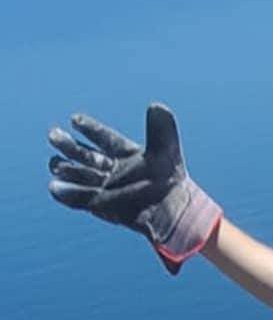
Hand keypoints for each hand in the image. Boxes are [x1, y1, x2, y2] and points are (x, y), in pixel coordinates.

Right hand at [47, 103, 220, 273]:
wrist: (172, 213)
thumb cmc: (171, 182)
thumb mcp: (166, 152)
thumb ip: (161, 130)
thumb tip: (157, 106)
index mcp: (127, 154)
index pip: (105, 138)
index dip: (89, 128)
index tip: (74, 119)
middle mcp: (115, 170)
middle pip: (85, 155)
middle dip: (68, 146)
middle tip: (53, 135)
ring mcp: (107, 188)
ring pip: (80, 176)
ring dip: (65, 169)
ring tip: (54, 165)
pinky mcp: (103, 206)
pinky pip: (80, 200)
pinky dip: (67, 195)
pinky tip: (54, 188)